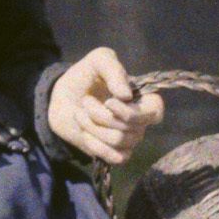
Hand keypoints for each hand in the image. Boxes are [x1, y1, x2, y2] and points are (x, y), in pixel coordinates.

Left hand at [47, 47, 163, 165]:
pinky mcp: (115, 153)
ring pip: (119, 140)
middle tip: (85, 101)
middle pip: (131, 127)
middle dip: (101, 115)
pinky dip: (95, 145)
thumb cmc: (86, 76)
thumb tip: (126, 96)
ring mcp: (129, 138)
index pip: (156, 110)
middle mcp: (139, 120)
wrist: (61, 97)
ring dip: (92, 126)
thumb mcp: (98, 60)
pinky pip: (115, 157)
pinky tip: (85, 133)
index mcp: (141, 97)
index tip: (110, 102)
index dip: (135, 112)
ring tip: (80, 113)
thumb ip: (113, 70)